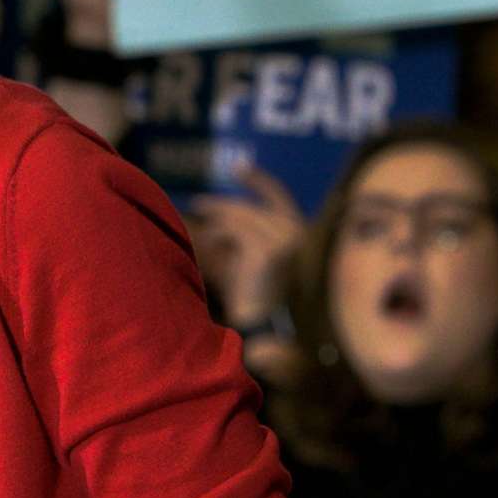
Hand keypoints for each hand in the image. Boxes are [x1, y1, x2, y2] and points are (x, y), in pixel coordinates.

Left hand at [188, 166, 304, 331]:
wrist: (258, 331)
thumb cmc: (248, 301)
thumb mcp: (245, 261)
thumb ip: (239, 236)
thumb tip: (217, 213)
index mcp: (300, 237)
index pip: (278, 197)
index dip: (258, 180)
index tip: (238, 166)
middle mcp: (299, 236)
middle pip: (252, 205)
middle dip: (223, 205)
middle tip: (198, 204)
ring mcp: (285, 242)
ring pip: (240, 215)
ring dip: (217, 224)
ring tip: (204, 240)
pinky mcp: (268, 252)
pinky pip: (235, 229)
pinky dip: (219, 236)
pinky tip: (211, 249)